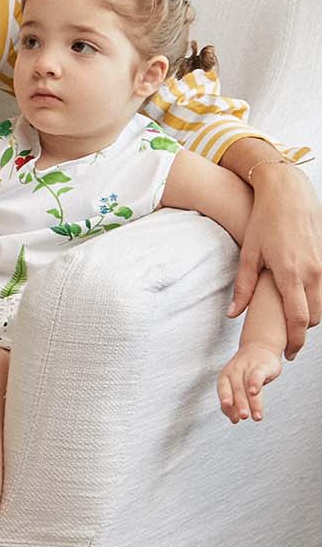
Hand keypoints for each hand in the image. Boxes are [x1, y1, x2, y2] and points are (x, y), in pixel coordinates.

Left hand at [217, 341, 281, 423]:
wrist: (260, 347)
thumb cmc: (247, 371)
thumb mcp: (239, 385)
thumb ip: (236, 401)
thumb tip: (235, 420)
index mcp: (225, 377)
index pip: (223, 392)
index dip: (226, 404)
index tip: (233, 418)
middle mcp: (234, 372)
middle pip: (236, 391)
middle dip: (240, 405)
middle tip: (243, 417)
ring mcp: (247, 368)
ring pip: (247, 386)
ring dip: (252, 402)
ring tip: (256, 416)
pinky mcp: (260, 366)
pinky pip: (256, 375)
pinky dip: (255, 384)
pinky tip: (255, 392)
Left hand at [230, 164, 321, 357]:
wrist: (288, 193)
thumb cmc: (264, 221)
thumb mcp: (248, 254)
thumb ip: (243, 287)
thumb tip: (233, 315)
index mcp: (290, 273)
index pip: (298, 318)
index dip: (295, 340)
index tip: (289, 353)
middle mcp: (312, 271)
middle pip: (314, 316)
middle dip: (303, 331)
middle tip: (288, 342)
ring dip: (310, 316)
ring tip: (292, 323)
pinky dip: (314, 299)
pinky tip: (299, 301)